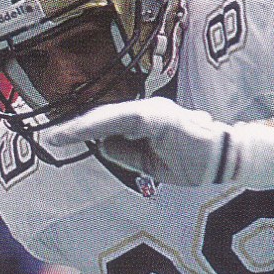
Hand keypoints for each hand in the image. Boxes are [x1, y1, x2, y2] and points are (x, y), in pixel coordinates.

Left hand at [45, 98, 230, 186]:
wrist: (223, 160)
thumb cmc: (191, 161)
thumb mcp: (148, 163)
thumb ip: (125, 152)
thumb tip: (100, 145)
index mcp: (143, 121)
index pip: (107, 124)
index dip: (81, 131)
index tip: (57, 139)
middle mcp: (146, 111)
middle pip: (103, 117)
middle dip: (75, 128)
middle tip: (50, 137)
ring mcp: (152, 111)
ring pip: (109, 116)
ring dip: (82, 126)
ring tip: (59, 135)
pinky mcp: (159, 117)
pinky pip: (125, 119)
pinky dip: (103, 125)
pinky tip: (84, 132)